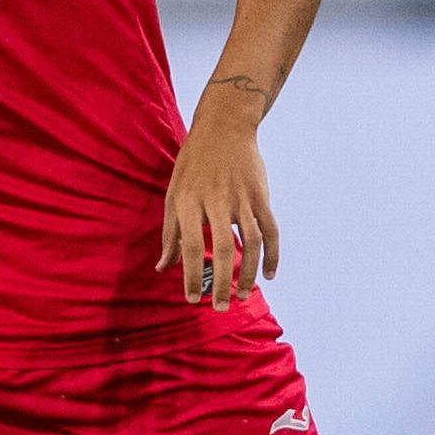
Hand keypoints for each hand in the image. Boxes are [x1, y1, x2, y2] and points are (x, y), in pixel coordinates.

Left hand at [156, 96, 279, 309]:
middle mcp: (216, 201)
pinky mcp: (261, 196)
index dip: (191, 275)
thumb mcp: (173, 194)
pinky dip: (272, 255)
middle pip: (223, 249)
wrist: (224, 127)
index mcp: (189, 202)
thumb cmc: (193, 164)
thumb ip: (169, 233)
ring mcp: (242, 198)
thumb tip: (162, 267)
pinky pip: (270, 231)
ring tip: (242, 295)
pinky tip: (268, 274)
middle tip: (220, 307)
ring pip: (251, 243)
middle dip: (222, 283)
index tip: (192, 299)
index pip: (191, 246)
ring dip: (248, 273)